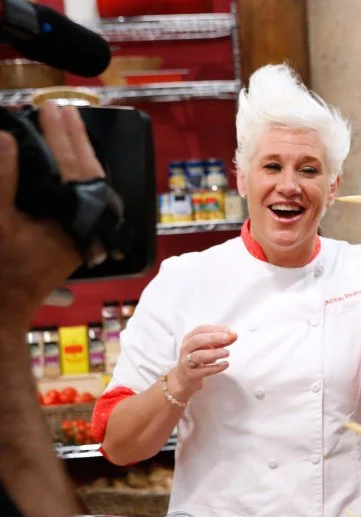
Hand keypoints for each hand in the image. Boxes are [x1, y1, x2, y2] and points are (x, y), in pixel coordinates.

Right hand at [0, 103, 104, 327]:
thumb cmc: (2, 265)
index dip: (62, 135)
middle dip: (76, 137)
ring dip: (78, 151)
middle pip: (90, 171)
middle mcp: (90, 224)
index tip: (52, 108)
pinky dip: (76, 171)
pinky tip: (68, 156)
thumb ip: (3, 180)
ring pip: (91, 182)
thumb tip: (6, 139)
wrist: (6, 306)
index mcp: (77, 220)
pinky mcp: (79, 233)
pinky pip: (84, 194)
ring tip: (67, 122)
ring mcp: (87, 229)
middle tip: (63, 107)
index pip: (75, 168)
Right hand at [169, 325, 237, 400]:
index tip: (228, 331)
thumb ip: (222, 341)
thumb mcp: (209, 347)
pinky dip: (215, 367)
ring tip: (227, 352)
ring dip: (214, 353)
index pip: (200, 329)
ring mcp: (186, 362)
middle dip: (213, 338)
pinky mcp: (191, 375)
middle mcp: (186, 348)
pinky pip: (202, 370)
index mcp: (189, 338)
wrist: (184, 378)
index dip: (215, 329)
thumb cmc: (198, 358)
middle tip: (227, 338)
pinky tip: (225, 364)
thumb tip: (234, 335)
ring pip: (198, 356)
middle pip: (197, 340)